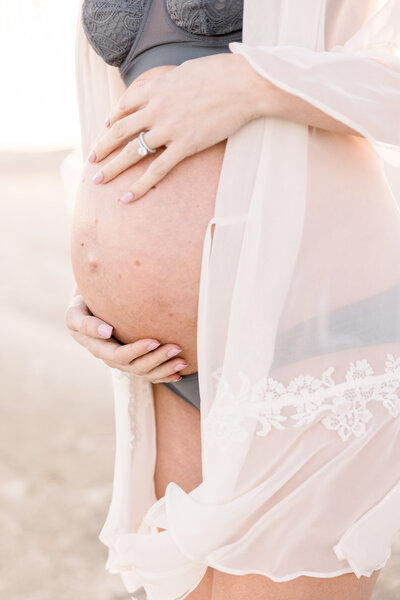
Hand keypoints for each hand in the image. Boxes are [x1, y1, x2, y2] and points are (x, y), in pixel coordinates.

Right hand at [65, 294, 186, 382]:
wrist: (88, 308)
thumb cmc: (82, 305)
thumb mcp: (75, 311)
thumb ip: (86, 323)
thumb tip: (107, 332)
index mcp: (97, 348)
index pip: (119, 355)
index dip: (138, 351)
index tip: (155, 340)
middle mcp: (110, 358)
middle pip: (136, 366)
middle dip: (157, 359)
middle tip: (176, 348)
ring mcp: (122, 362)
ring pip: (145, 373)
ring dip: (165, 369)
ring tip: (183, 361)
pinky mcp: (133, 361)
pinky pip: (149, 374)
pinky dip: (164, 376)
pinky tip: (179, 374)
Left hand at [87, 52, 268, 201]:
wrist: (243, 84)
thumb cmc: (220, 74)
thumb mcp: (185, 71)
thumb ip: (167, 82)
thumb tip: (158, 85)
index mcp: (155, 89)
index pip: (124, 106)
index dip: (112, 120)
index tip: (105, 130)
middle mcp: (156, 109)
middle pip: (119, 131)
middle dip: (102, 148)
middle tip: (91, 161)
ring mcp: (169, 129)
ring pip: (133, 152)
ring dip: (112, 169)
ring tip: (98, 182)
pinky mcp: (185, 146)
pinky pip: (157, 170)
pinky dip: (140, 186)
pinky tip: (127, 198)